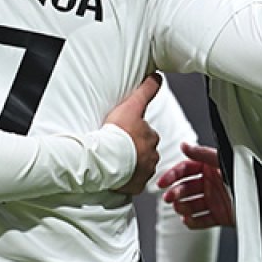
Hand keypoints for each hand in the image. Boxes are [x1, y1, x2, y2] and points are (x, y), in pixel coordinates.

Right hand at [103, 74, 162, 194]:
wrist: (105, 157)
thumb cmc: (116, 133)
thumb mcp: (132, 105)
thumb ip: (146, 90)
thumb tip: (157, 76)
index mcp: (151, 138)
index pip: (148, 134)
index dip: (136, 132)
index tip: (126, 134)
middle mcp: (152, 156)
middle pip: (145, 151)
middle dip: (135, 149)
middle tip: (119, 147)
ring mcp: (144, 172)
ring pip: (140, 167)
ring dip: (131, 164)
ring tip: (116, 160)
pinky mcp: (135, 185)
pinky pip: (132, 183)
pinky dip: (126, 180)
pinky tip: (116, 175)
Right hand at [157, 143, 235, 228]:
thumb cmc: (245, 174)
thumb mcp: (221, 159)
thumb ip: (201, 154)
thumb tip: (184, 146)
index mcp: (210, 167)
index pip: (186, 169)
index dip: (172, 175)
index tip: (162, 183)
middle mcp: (211, 183)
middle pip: (186, 188)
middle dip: (176, 193)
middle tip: (170, 198)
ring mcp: (215, 200)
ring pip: (192, 205)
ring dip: (183, 207)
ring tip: (180, 209)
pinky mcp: (220, 215)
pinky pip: (203, 220)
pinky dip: (194, 222)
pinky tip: (188, 220)